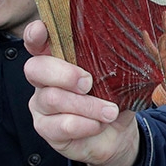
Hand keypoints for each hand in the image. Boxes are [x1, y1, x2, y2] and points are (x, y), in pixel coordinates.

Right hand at [23, 21, 138, 165]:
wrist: (117, 134)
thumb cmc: (113, 99)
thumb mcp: (118, 78)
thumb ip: (115, 63)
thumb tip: (131, 51)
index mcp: (59, 58)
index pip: (37, 41)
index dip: (34, 34)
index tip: (41, 30)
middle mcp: (44, 80)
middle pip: (36, 68)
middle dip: (64, 74)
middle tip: (89, 82)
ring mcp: (41, 105)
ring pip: (52, 99)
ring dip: (87, 105)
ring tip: (109, 112)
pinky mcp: (46, 129)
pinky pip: (60, 125)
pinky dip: (84, 124)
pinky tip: (98, 125)